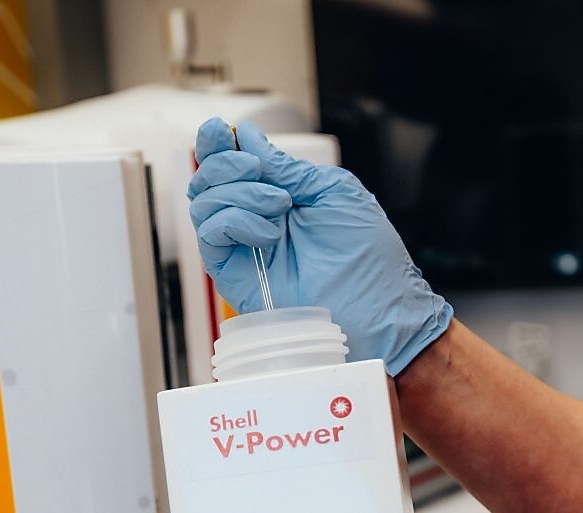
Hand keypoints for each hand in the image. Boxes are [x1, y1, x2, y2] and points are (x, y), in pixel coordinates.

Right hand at [188, 118, 453, 375]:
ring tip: (279, 208)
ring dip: (240, 193)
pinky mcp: (233, 272)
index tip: (222, 131)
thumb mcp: (332, 192)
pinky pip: (210, 232)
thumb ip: (287, 167)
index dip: (217, 142)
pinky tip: (267, 232)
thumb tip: (247, 137)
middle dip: (229, 163)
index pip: (232, 161)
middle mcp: (255, 217)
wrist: (377, 311)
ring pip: (205, 201)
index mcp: (280, 193)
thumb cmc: (369, 258)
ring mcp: (243, 245)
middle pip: (209, 177)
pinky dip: (235, 221)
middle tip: (263, 175)